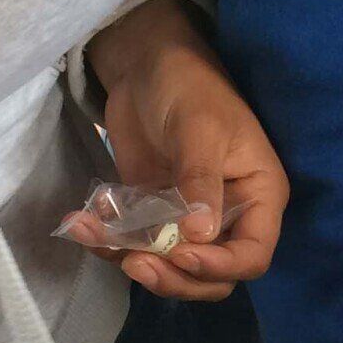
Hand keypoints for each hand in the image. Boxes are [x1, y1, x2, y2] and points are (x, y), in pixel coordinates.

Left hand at [74, 0, 286, 298]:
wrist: (145, 64)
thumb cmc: (189, 86)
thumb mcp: (198, 130)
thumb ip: (200, 183)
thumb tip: (199, 237)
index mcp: (258, 196)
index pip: (252, 255)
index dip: (220, 267)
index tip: (181, 256)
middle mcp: (229, 215)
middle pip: (211, 276)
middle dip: (173, 277)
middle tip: (135, 262)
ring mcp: (188, 219)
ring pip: (169, 267)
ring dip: (130, 260)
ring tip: (94, 235)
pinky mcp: (153, 214)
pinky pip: (135, 244)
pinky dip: (108, 242)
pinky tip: (84, 222)